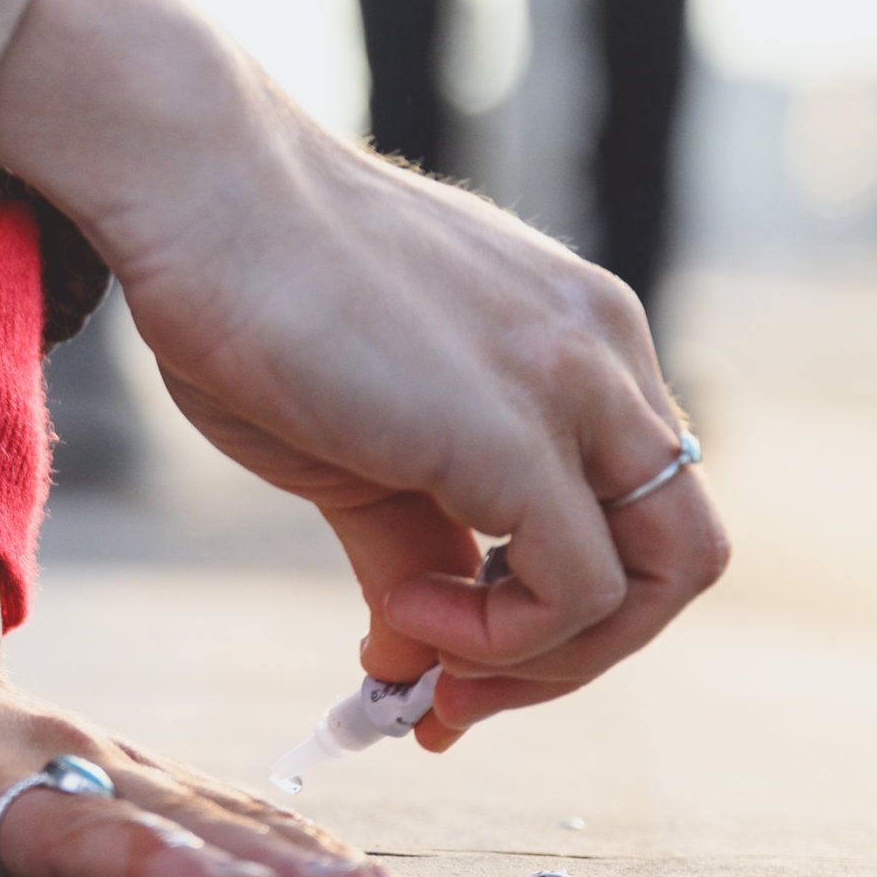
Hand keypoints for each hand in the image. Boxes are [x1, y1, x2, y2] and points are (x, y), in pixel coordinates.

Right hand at [0, 0, 728, 743]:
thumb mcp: (352, 436)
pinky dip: (501, 639)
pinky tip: (401, 610)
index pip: (631, 505)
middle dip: (581, 652)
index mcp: (577, 336)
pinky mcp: (513, 431)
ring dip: (548, 659)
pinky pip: (578, 591)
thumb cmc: (248, 288)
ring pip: (662, 579)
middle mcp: (604, 353)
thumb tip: (408, 665)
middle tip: (458, 691)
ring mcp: (572, 385)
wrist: (195, 186)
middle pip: (682, 551)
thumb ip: (408, 545)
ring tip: (421, 652)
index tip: (448, 652)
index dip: (560, 606)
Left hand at [0, 529, 401, 876]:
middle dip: (261, 869)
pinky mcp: (126, 770)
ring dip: (293, 856)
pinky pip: (213, 805)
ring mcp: (99, 759)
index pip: (64, 829)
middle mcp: (49, 759)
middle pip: (163, 822)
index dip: (148, 866)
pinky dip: (283, 840)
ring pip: (207, 810)